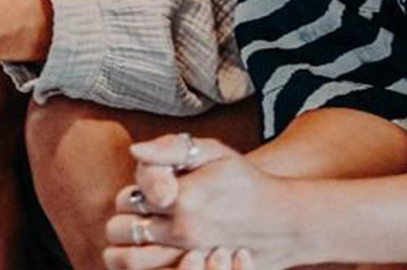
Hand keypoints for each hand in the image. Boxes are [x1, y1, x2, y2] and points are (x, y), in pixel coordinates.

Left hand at [104, 135, 302, 269]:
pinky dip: (146, 262)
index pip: (127, 199)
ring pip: (128, 260)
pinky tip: (156, 250)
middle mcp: (182, 232)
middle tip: (145, 211)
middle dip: (125, 219)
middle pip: (120, 231)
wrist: (286, 221)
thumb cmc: (245, 182)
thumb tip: (135, 151)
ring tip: (142, 233)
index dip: (137, 191)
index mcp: (181, 198)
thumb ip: (170, 149)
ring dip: (125, 247)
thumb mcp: (212, 152)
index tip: (157, 186)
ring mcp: (191, 258)